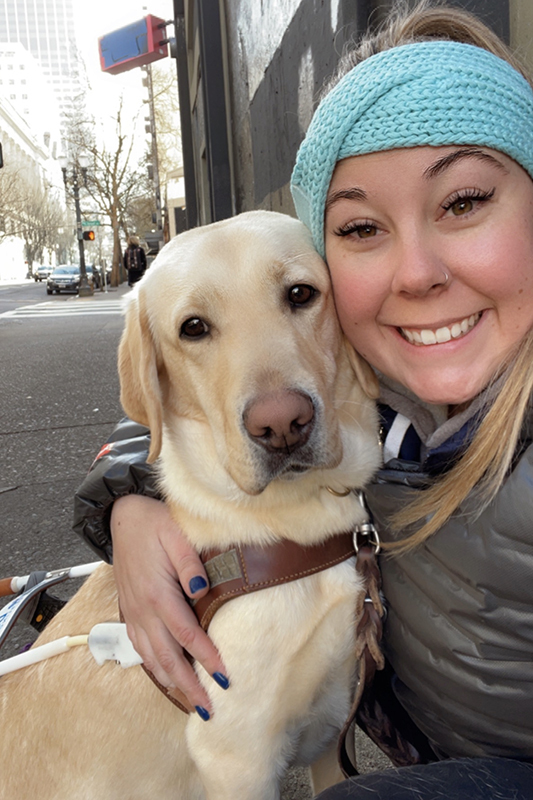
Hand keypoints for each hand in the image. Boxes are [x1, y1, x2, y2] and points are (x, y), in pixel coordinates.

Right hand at [110, 495, 227, 713]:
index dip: (206, 658)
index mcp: (157, 593)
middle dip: (188, 686)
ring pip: (151, 658)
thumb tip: (202, 589)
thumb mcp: (176, 533)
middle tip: (208, 708)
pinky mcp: (130, 612)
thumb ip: (189, 562)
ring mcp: (134, 613)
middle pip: (166, 657)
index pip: (186, 634)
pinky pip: (140, 648)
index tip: (224, 676)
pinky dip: (154, 668)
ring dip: (171, 684)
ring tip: (189, 703)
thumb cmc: (154, 523)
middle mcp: (143, 609)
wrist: (122, 517)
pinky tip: (166, 678)